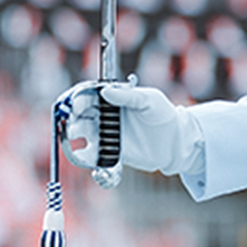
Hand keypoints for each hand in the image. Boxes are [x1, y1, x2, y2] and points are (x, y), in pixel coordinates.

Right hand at [56, 79, 196, 174]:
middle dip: (73, 116)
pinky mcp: (111, 151)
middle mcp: (106, 115)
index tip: (77, 103)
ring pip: (83, 132)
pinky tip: (80, 154)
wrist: (175, 141)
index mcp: (113, 98)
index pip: (89, 95)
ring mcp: (107, 134)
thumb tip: (105, 91)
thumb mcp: (148, 100)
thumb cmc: (163, 114)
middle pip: (81, 113)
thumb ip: (127, 96)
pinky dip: (83, 155)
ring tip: (74, 134)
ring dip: (74, 133)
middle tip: (71, 120)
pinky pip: (92, 154)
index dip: (80, 98)